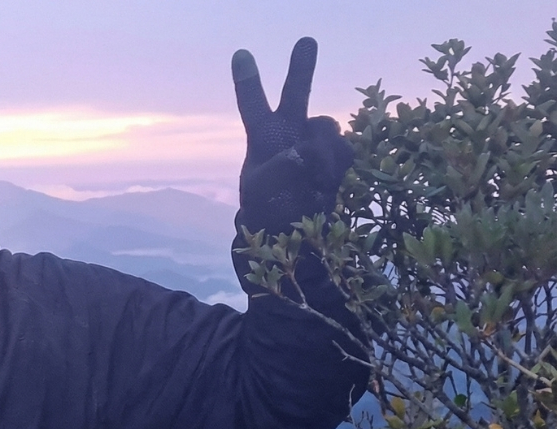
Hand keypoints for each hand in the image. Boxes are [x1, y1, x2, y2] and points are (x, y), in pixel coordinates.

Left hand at [232, 38, 352, 235]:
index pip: (252, 104)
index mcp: (263, 137)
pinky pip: (344, 151)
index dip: (247, 80)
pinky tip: (323, 186)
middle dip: (301, 68)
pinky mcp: (335, 158)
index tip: (240, 54)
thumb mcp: (263, 189)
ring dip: (322, 155)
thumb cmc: (266, 207)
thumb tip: (306, 152)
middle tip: (306, 41)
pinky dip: (335, 168)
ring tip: (309, 181)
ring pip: (327, 130)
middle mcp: (289, 132)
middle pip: (296, 94)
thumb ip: (282, 166)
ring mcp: (314, 143)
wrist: (291, 230)